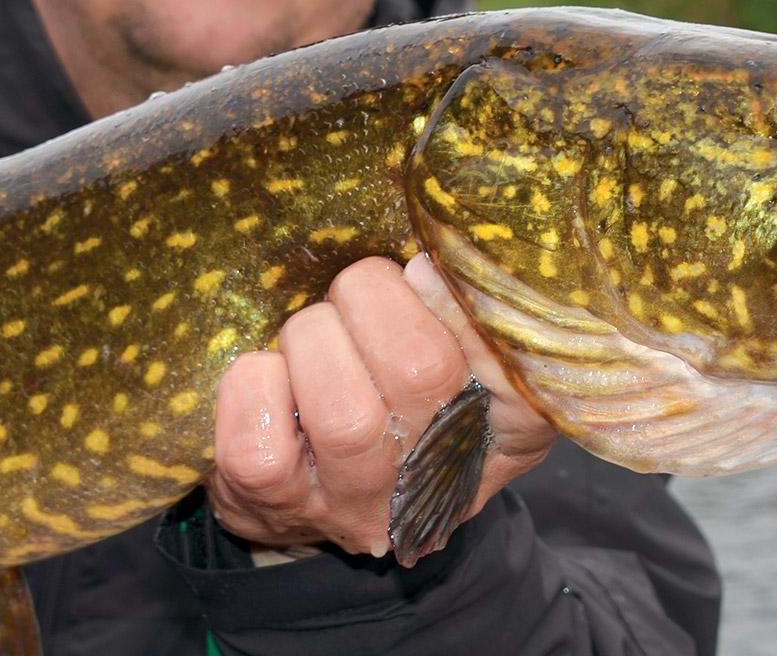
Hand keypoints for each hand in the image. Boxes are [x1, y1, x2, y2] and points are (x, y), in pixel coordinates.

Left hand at [207, 255, 556, 557]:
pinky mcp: (278, 506)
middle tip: (352, 296)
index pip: (521, 388)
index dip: (471, 319)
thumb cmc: (400, 402)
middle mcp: (436, 480)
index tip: (422, 272)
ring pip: (342, 414)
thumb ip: (462, 312)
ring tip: (311, 339)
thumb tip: (424, 271)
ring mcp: (357, 500)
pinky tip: (271, 379)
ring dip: (312, 339)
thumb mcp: (464, 359)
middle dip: (367, 298)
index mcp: (501, 433)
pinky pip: (257, 442)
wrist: (318, 490)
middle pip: (421, 373)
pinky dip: (254, 383)